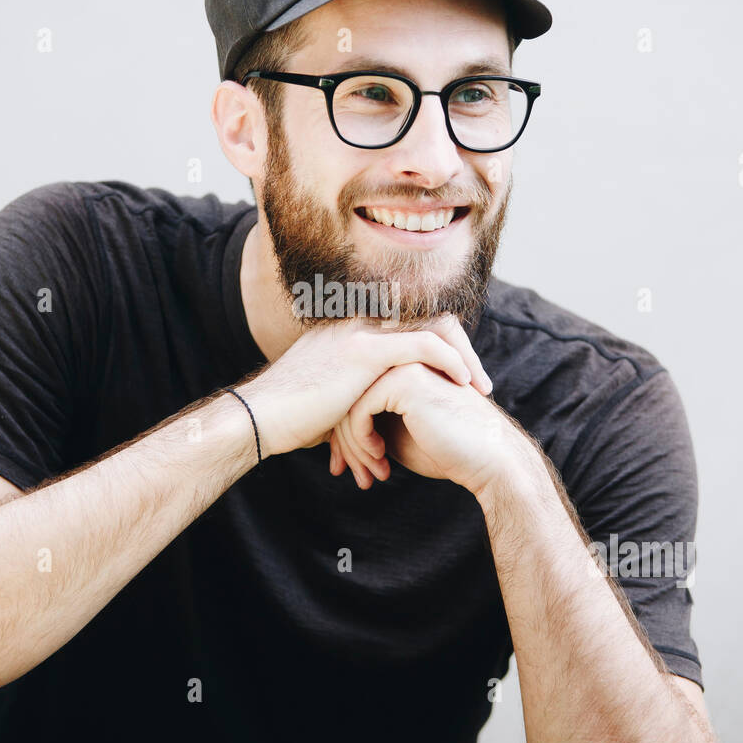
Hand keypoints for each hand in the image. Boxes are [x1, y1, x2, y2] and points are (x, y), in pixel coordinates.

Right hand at [236, 314, 492, 464]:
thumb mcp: (331, 400)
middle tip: (480, 385)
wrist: (261, 419)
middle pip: (429, 322)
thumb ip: (357, 396)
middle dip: (461, 353)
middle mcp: (359, 323)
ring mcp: (361, 332)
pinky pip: (424, 345)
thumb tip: (373, 420)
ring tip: (479, 389)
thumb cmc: (290, 419)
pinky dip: (450, 361)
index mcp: (353, 331)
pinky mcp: (364, 350)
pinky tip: (464, 382)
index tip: (460, 381)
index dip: (442, 350)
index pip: (412, 327)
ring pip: (433, 330)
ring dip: (462, 359)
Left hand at [329, 359, 521, 496]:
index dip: (341, 433)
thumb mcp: (397, 434)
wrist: (488, 460)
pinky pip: (358, 410)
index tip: (342, 465)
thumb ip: (368, 421)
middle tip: (344, 473)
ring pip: (347, 403)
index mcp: (398, 365)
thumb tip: (331, 431)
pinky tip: (379, 459)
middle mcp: (398, 357)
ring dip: (351, 446)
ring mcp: (402, 363)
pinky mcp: (404, 379)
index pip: (350, 393)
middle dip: (341, 442)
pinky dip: (360, 441)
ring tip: (366, 474)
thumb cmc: (447, 450)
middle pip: (344, 396)